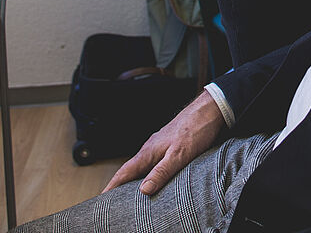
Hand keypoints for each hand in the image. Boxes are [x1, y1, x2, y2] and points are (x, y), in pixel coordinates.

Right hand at [103, 90, 225, 195]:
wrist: (209, 110)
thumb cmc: (195, 130)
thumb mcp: (179, 155)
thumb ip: (161, 172)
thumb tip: (143, 190)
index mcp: (149, 152)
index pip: (125, 171)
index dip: (113, 185)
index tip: (102, 196)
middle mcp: (151, 148)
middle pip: (131, 169)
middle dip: (120, 184)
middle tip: (111, 199)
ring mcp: (160, 146)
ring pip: (143, 165)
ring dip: (134, 178)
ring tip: (129, 192)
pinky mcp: (170, 145)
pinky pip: (154, 162)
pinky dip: (148, 172)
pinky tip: (154, 177)